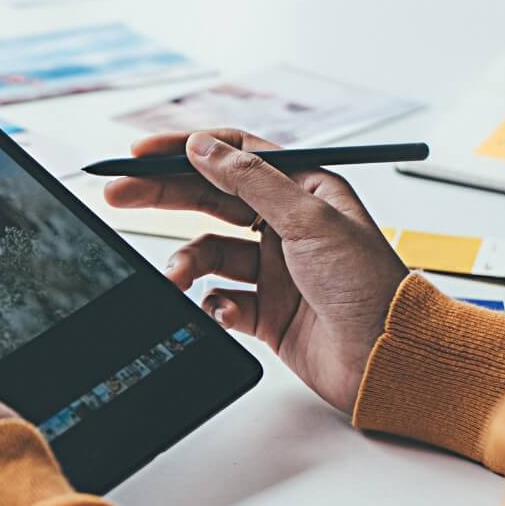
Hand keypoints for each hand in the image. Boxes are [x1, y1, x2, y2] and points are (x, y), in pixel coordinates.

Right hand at [103, 129, 407, 413]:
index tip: (142, 154)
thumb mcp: (309, 220)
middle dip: (163, 196)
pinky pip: (218, 300)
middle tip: (118, 195)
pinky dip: (211, 306)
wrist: (387, 358)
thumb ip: (251, 181)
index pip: (236, 155)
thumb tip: (203, 147)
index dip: (186, 150)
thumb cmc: (370, 287)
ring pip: (209, 253)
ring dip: (188, 265)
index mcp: (305, 190)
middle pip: (211, 199)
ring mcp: (273, 269)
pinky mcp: (264, 312)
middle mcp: (287, 225)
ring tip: (176, 278)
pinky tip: (218, 311)